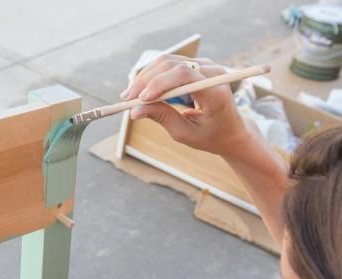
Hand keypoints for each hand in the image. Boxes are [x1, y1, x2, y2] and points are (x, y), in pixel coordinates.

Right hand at [120, 55, 253, 156]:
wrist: (232, 130)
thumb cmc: (211, 136)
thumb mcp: (185, 133)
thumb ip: (162, 118)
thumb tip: (134, 111)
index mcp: (215, 91)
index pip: (184, 75)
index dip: (159, 84)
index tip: (139, 100)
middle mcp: (212, 72)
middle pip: (171, 65)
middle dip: (146, 81)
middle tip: (126, 99)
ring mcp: (205, 65)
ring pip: (167, 61)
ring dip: (145, 77)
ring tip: (129, 96)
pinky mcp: (197, 65)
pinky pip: (169, 64)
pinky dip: (152, 76)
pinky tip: (140, 90)